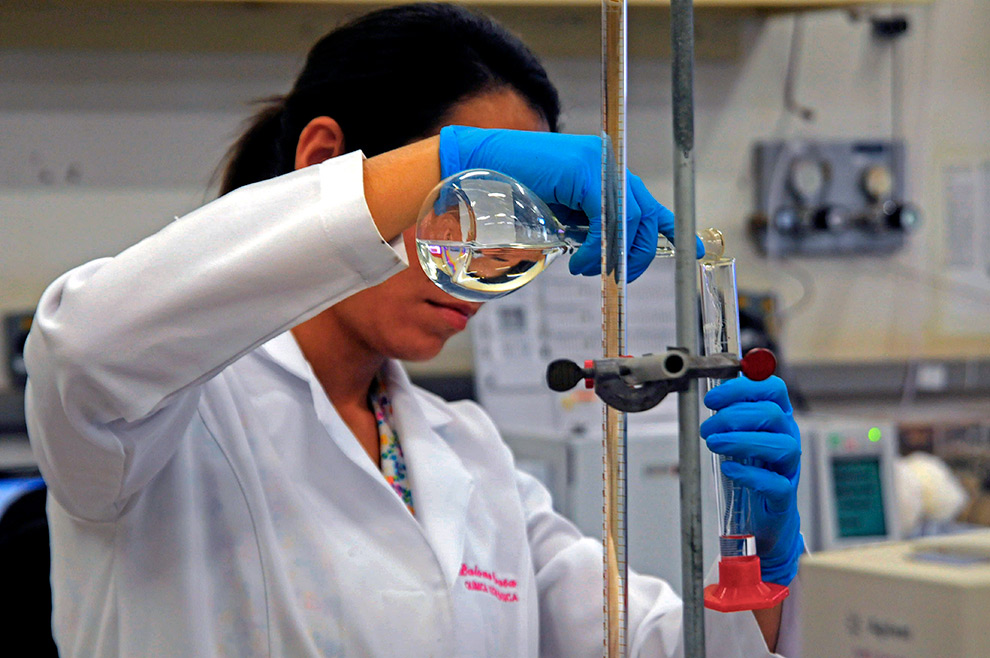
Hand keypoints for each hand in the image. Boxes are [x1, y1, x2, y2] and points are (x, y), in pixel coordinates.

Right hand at [438, 126, 702, 281]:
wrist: (473, 173)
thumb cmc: (509, 195)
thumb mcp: (562, 218)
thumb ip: (590, 228)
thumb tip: (612, 253)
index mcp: (604, 171)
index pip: (647, 201)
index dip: (670, 227)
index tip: (693, 249)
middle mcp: (607, 162)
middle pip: (644, 214)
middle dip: (635, 254)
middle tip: (613, 276)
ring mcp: (597, 162)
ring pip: (629, 217)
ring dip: (611, 255)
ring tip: (586, 269)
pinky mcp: (583, 169)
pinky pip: (607, 216)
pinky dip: (597, 247)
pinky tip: (579, 261)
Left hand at [700, 375, 803, 585]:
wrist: (764, 515)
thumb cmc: (752, 470)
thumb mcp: (741, 437)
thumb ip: (731, 415)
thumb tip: (710, 395)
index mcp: (778, 419)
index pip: (772, 389)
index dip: (742, 388)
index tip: (711, 399)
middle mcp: (788, 438)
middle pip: (772, 414)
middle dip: (733, 416)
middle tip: (707, 429)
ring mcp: (789, 467)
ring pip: (780, 445)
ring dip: (741, 441)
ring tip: (713, 444)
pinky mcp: (784, 495)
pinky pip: (776, 483)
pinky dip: (750, 474)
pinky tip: (729, 470)